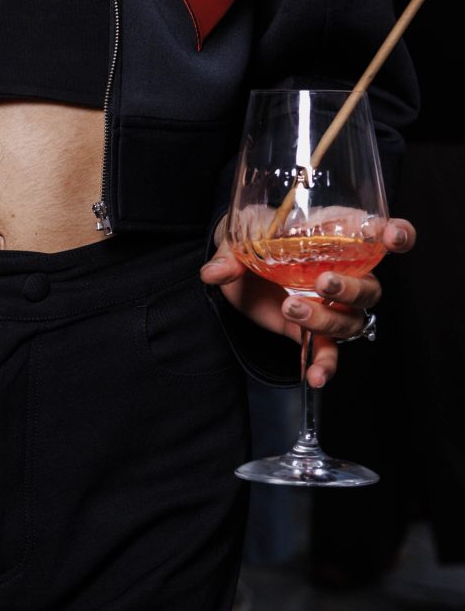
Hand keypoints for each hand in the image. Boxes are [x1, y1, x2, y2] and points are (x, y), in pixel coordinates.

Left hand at [201, 216, 414, 386]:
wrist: (234, 271)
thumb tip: (214, 272)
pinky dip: (324, 366)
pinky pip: (329, 352)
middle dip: (351, 288)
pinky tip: (313, 377)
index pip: (375, 233)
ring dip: (326, 320)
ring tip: (291, 309)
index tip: (394, 236)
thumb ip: (230, 253)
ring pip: (350, 321)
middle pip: (368, 287)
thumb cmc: (249, 239)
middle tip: (323, 283)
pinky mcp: (313, 331)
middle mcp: (341, 272)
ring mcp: (330, 305)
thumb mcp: (237, 235)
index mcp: (332, 237)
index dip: (395, 234)